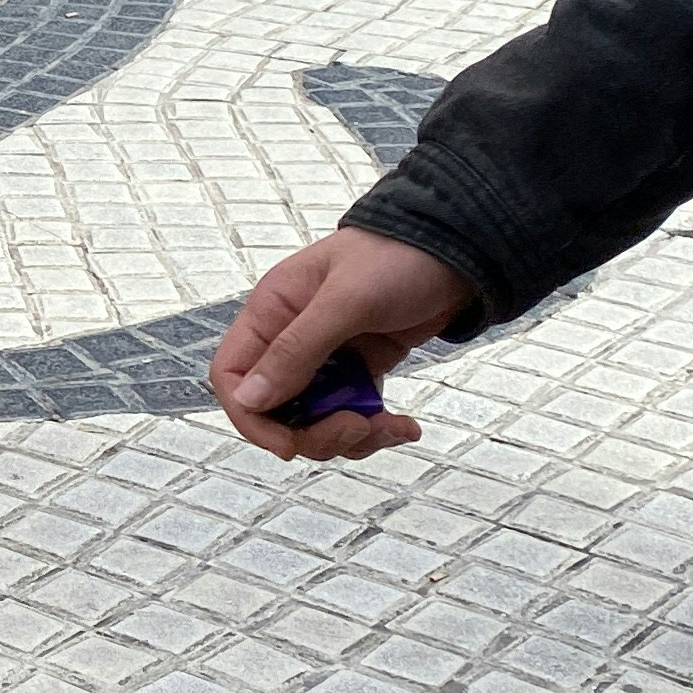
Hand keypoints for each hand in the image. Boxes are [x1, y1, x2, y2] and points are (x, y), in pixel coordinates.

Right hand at [207, 231, 476, 460]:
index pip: (232, 375)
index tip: (289, 444)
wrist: (459, 248)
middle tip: (356, 428)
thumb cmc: (398, 257)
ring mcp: (327, 356)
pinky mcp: (360, 369)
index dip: (251, 417)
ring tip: (390, 426)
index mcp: (272, 311)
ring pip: (315, 420)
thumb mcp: (346, 301)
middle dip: (314, 432)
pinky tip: (404, 425)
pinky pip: (352, 415)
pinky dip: (376, 429)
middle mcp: (291, 337)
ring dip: (351, 435)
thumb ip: (296, 350)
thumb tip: (249, 399)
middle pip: (276, 409)